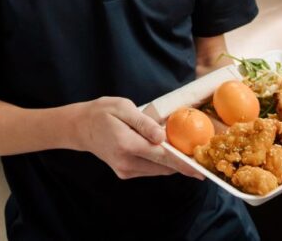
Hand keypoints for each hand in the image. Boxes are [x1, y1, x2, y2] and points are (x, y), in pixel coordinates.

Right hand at [72, 97, 203, 180]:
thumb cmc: (102, 112)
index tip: (200, 170)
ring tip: (183, 151)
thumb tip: (162, 137)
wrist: (81, 127)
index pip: (161, 155)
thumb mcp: (123, 108)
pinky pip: (149, 169)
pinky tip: (164, 151)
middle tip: (199, 156)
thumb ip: (143, 123)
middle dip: (182, 163)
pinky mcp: (124, 172)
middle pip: (163, 166)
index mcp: (126, 144)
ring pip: (157, 170)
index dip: (183, 163)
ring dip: (171, 162)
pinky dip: (160, 163)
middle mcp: (126, 162)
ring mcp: (124, 170)